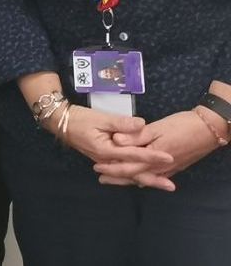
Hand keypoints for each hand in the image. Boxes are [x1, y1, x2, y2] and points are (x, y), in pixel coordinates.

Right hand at [55, 105, 173, 190]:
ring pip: (128, 175)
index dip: (153, 156)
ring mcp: (105, 162)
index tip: (170, 157)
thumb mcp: (100, 118)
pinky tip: (145, 179)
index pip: (134, 155)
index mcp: (106, 150)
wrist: (61, 122)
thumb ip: (121, 123)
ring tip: (163, 184)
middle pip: (132, 173)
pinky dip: (135, 176)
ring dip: (146, 180)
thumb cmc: (80, 118)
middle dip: (153, 179)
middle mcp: (106, 160)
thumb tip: (142, 124)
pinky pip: (122, 171)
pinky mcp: (105, 160)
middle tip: (172, 186)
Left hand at [100, 110, 221, 188]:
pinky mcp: (176, 166)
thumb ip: (136, 136)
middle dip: (118, 177)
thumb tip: (116, 141)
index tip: (96, 168)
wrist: (209, 130)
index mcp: (152, 158)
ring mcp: (169, 169)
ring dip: (129, 179)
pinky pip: (156, 175)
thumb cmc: (182, 126)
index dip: (112, 168)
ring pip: (145, 177)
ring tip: (115, 180)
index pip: (127, 167)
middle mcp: (159, 167)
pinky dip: (145, 177)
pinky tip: (140, 179)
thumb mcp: (157, 128)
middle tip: (101, 179)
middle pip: (135, 175)